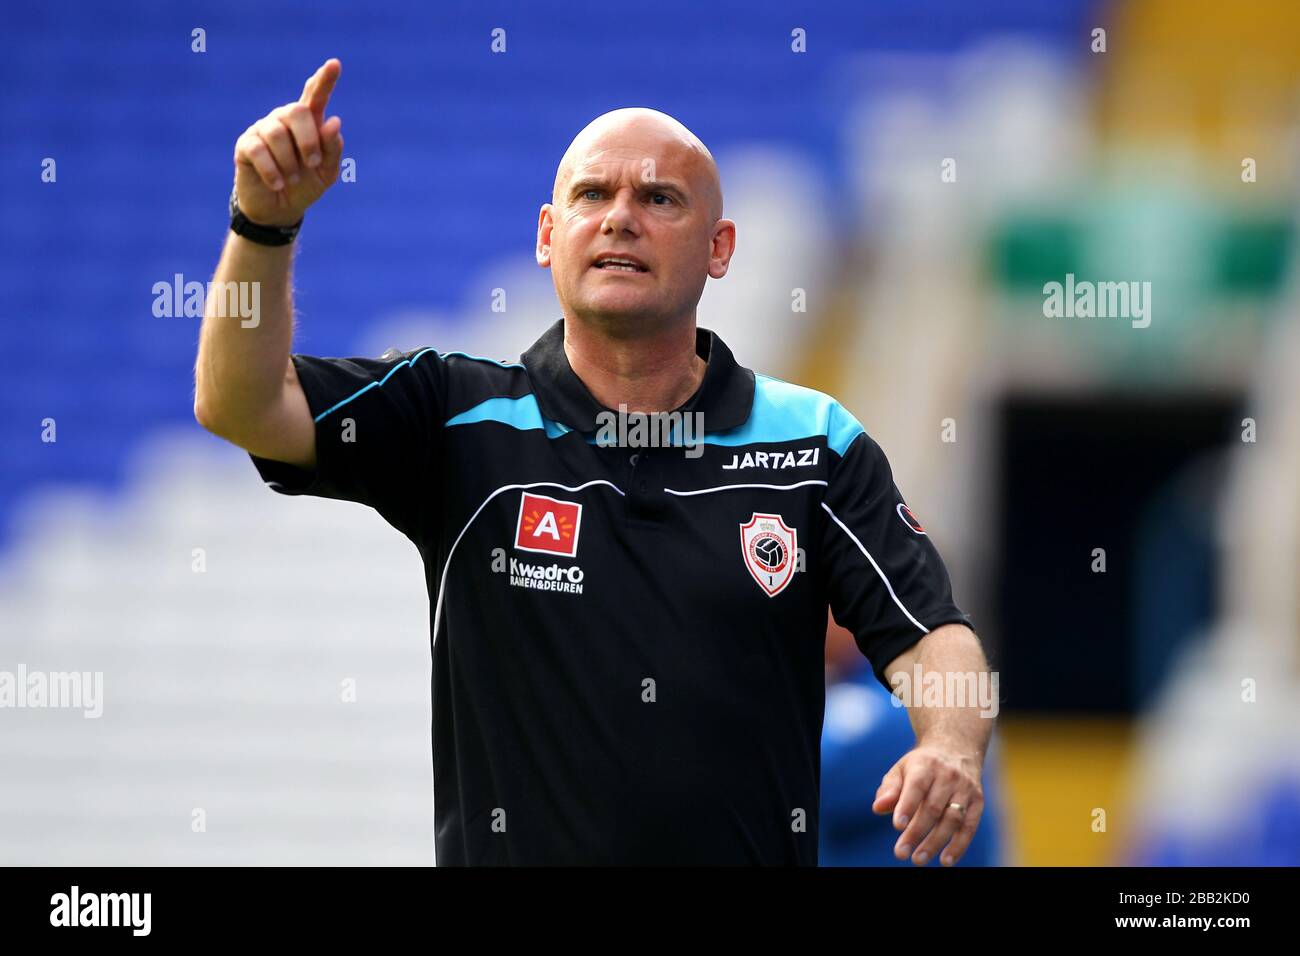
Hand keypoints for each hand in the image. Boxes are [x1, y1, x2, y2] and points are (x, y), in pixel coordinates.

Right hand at [233, 58, 344, 226]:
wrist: (279, 210)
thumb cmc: (305, 185)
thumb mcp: (327, 172)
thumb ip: (332, 149)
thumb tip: (333, 122)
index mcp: (307, 123)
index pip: (315, 96)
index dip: (325, 80)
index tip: (335, 64)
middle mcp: (284, 120)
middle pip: (296, 111)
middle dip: (309, 139)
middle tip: (313, 163)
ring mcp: (263, 130)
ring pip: (276, 132)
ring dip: (290, 161)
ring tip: (293, 179)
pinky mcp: (246, 145)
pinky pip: (258, 150)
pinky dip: (272, 171)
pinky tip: (278, 184)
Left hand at [872, 743, 983, 865]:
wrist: (957, 749)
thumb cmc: (921, 766)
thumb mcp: (902, 769)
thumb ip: (889, 789)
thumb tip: (878, 808)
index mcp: (926, 765)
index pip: (917, 786)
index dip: (907, 806)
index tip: (897, 826)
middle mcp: (948, 776)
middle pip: (933, 807)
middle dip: (916, 832)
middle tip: (901, 853)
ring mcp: (965, 789)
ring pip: (952, 819)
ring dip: (936, 842)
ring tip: (919, 859)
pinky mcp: (978, 802)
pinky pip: (969, 826)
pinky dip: (959, 845)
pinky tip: (945, 860)